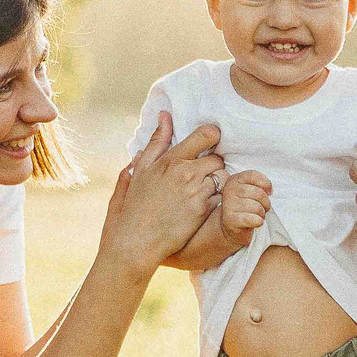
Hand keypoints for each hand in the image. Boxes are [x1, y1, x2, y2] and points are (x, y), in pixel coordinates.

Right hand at [102, 114, 223, 275]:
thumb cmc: (135, 206)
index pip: (205, 135)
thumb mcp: (141, 170)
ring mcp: (197, 191)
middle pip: (218, 158)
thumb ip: (156, 141)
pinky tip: (199, 207)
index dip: (212, 137)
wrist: (136, 241)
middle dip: (213, 165)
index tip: (209, 143)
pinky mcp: (204, 210)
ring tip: (200, 192)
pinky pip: (220, 197)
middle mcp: (186, 172)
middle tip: (201, 175)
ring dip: (216, 183)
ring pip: (222, 178)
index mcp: (170, 159)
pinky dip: (214, 200)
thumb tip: (165, 115)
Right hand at [218, 171, 271, 245]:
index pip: (253, 175)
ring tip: (258, 216)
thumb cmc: (245, 208)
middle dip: (266, 202)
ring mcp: (228, 205)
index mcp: (234, 180)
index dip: (266, 183)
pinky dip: (258, 222)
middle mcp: (229, 190)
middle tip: (263, 208)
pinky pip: (252, 219)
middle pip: (258, 193)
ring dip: (262, 214)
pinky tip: (255, 222)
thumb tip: (270, 190)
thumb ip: (259, 186)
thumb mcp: (250, 192)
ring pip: (256, 207)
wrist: (231, 227)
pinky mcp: (230, 219)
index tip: (269, 192)